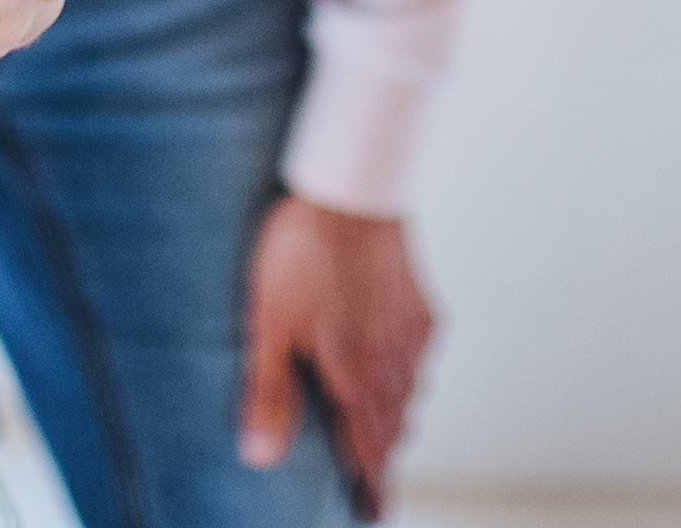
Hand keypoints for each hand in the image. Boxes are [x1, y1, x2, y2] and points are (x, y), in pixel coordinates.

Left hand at [240, 193, 434, 511]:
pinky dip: (409, 376)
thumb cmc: (305, 247)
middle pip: (393, 427)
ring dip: (396, 418)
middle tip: (373, 479)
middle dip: (383, 455)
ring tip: (383, 432)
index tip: (375, 514)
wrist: (354, 186)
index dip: (370, 486)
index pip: (367, 448)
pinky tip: (397, 367)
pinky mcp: (419, 303)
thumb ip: (267, 391)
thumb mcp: (269, 322)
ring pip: (411, 393)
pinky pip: (421, 356)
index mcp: (355, 375)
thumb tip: (260, 455)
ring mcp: (412, 331)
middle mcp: (392, 360)